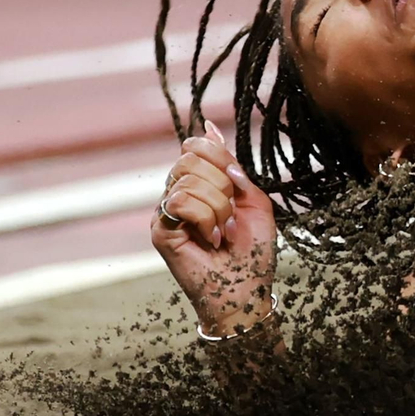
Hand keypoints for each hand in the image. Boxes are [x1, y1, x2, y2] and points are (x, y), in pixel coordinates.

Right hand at [150, 119, 277, 335]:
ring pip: (187, 181)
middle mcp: (180, 193)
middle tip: (231, 214)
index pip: (196, 146)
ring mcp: (167, 212)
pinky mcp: (160, 230)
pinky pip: (178, 202)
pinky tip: (211, 238)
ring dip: (217, 207)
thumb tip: (210, 127)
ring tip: (223, 231)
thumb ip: (233, 167)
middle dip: (221, 184)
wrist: (247, 288)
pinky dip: (204, 219)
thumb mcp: (254, 200)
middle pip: (190, 158)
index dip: (217, 153)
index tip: (237, 181)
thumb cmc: (253, 250)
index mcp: (202, 183)